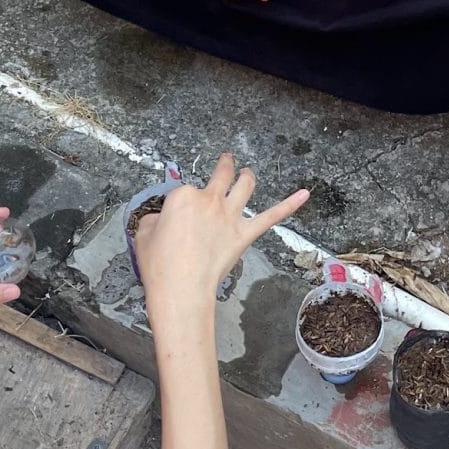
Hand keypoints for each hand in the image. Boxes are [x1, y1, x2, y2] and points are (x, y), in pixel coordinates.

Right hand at [137, 154, 307, 327]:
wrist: (181, 288)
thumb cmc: (159, 264)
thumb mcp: (143, 234)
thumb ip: (155, 220)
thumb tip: (163, 220)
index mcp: (183, 196)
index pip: (184, 191)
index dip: (181, 203)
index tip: (176, 217)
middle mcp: (210, 200)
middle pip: (221, 176)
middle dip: (225, 165)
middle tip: (226, 160)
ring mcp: (231, 216)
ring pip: (245, 186)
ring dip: (248, 176)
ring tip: (248, 172)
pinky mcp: (245, 234)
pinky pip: (272, 216)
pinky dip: (290, 204)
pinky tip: (305, 194)